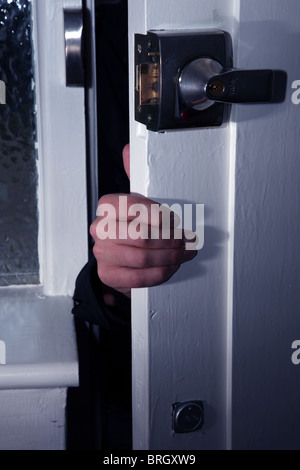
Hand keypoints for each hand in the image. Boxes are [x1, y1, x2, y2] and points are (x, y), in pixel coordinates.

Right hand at [90, 145, 196, 297]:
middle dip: (171, 239)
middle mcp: (100, 229)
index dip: (160, 216)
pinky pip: (140, 277)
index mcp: (108, 206)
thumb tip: (129, 149)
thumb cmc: (132, 227)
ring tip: (184, 253)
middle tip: (187, 240)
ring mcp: (103, 253)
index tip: (176, 220)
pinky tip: (171, 266)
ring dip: (171, 256)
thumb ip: (136, 175)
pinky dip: (161, 272)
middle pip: (141, 235)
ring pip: (143, 257)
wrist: (119, 259)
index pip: (134, 207)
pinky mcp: (109, 274)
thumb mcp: (137, 201)